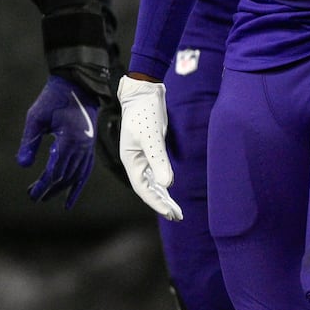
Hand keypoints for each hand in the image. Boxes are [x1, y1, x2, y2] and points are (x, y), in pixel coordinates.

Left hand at [17, 74, 97, 207]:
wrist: (76, 88)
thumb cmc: (52, 100)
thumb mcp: (35, 118)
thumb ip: (29, 142)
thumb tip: (23, 166)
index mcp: (68, 141)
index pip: (54, 171)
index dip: (43, 185)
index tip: (32, 194)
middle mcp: (81, 148)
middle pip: (64, 178)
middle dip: (49, 190)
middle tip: (33, 196)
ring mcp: (87, 149)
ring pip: (74, 177)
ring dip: (60, 190)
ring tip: (46, 197)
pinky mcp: (89, 148)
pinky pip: (84, 173)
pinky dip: (77, 187)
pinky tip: (68, 200)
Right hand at [117, 76, 182, 220]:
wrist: (143, 92)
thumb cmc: (145, 113)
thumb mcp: (152, 137)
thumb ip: (159, 160)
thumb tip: (167, 184)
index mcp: (131, 160)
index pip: (143, 189)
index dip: (156, 203)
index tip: (171, 213)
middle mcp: (135, 161)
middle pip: (147, 189)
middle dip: (161, 204)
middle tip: (178, 217)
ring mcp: (141, 156)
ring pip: (151, 183)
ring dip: (163, 197)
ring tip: (176, 210)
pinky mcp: (149, 150)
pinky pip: (155, 173)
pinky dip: (163, 184)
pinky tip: (170, 189)